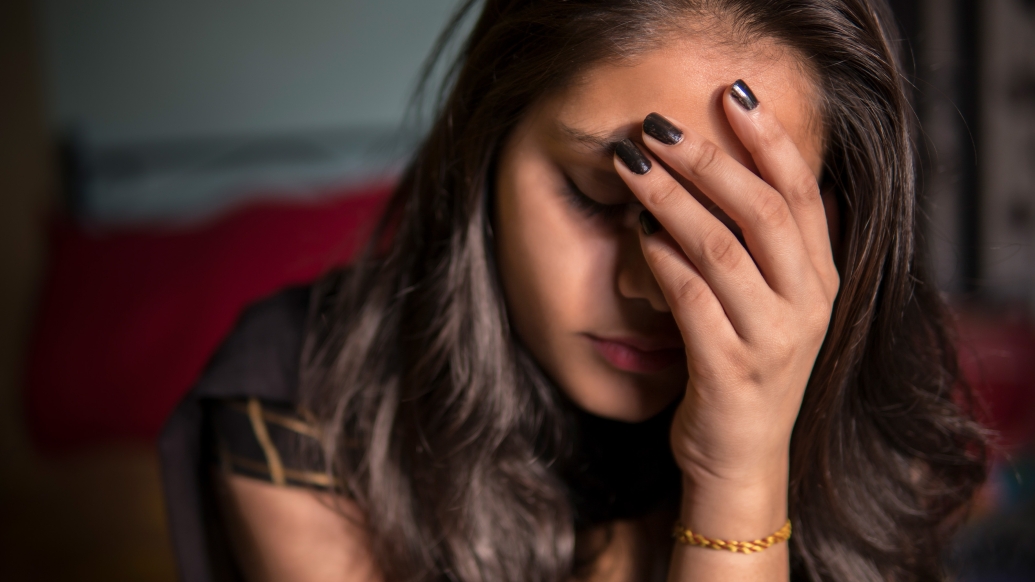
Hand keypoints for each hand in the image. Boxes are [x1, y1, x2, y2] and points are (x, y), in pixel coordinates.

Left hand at [613, 82, 838, 511]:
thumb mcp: (774, 304)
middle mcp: (807, 306)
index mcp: (820, 281)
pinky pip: (692, 301)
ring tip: (632, 165)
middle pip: (763, 212)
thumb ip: (771, 248)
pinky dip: (662, 261)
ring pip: (721, 250)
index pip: (804, 194)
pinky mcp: (730, 372)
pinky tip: (637, 234)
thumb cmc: (745, 367)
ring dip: (671, 200)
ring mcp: (772, 341)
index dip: (770, 140)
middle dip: (708, 160)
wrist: (741, 459)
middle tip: (658, 126)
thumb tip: (747, 173)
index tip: (732, 94)